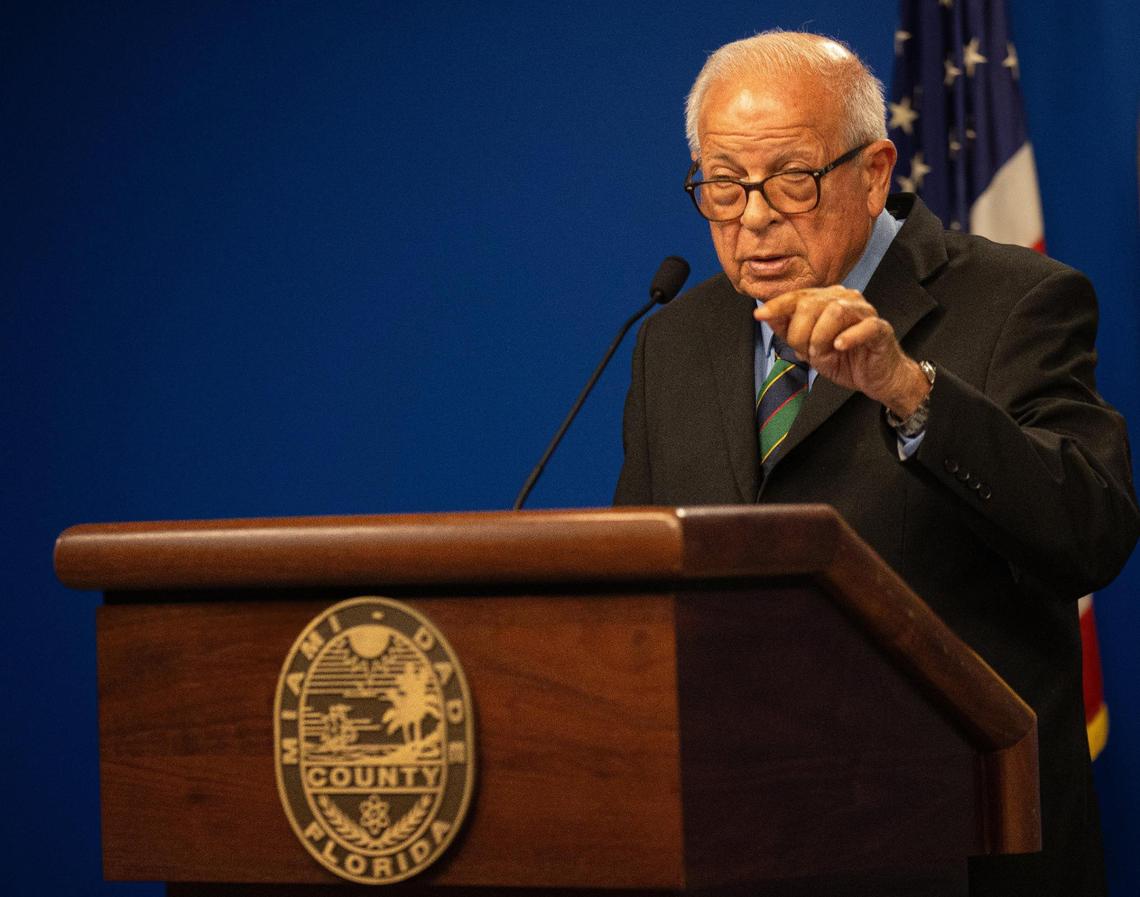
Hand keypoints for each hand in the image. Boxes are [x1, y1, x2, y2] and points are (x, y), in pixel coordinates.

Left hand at [754, 285, 929, 417]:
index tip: (760, 315)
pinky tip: (839, 346)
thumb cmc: (845, 360)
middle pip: (811, 303)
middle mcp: (845, 299)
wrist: (876, 379)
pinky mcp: (880, 328)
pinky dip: (848, 336)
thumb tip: (764, 314)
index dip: (778, 305)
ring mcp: (864, 312)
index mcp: (827, 300)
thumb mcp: (808, 347)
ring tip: (822, 352)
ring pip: (835, 311)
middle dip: (800, 332)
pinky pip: (864, 326)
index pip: (798, 296)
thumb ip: (788, 330)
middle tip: (806, 351)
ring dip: (820, 336)